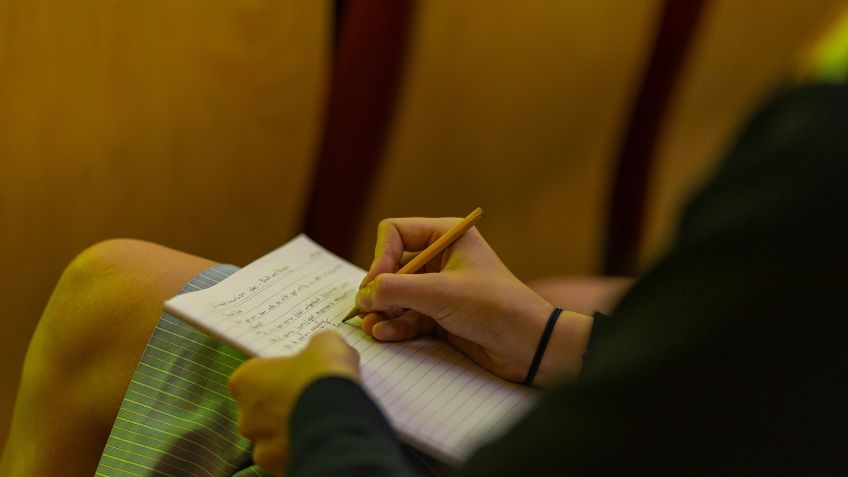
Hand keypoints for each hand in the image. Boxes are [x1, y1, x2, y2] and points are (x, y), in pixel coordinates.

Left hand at [228, 331, 360, 474]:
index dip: (279, 375)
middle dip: (283, 406)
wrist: (338, 419)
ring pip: (274, 437)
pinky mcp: (277, 468)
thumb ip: (317, 346)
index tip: (300, 374)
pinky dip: (302, 448)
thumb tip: (323, 350)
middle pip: (262, 409)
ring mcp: (260, 447)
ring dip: (292, 430)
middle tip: (313, 398)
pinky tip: (323, 439)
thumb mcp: (325, 344)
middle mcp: (244, 416)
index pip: (255, 376)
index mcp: (245, 381)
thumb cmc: (322, 375)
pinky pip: (289, 456)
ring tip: (322, 422)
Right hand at [355, 217, 592, 385]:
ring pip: (397, 294)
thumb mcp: (440, 293)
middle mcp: (442, 258)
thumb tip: (362, 294)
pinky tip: (385, 335)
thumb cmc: (494, 307)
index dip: (380, 257)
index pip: (395, 233)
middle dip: (378, 290)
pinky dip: (395, 325)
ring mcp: (441, 288)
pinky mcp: (441, 315)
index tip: (377, 284)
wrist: (529, 346)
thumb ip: (396, 290)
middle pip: (392, 266)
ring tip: (373, 327)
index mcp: (447, 236)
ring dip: (382, 311)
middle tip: (367, 310)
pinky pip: (407, 316)